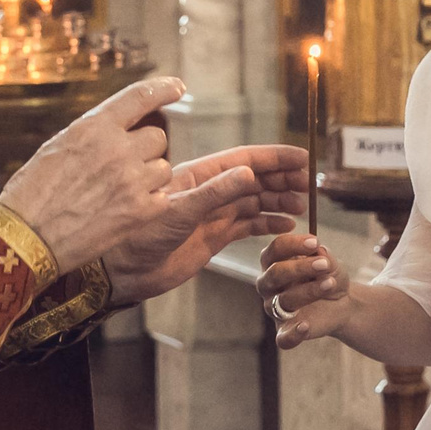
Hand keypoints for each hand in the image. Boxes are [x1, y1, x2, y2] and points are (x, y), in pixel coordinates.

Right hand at [0, 76, 181, 272]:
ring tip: (119, 193)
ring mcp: (132, 180)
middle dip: (145, 150)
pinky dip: (149, 204)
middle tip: (123, 168)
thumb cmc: (32, 194)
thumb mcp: (57, 148)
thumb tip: (117, 129)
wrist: (26, 238)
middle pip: (158, 137)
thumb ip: (93, 135)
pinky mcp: (140, 212)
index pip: (140, 96)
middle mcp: (117, 148)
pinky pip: (163, 198)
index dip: (164, 88)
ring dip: (149, 178)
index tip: (178, 87)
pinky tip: (126, 211)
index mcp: (94, 127)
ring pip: (163, 168)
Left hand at [101, 142, 308, 304]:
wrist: (122, 271)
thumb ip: (214, 193)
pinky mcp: (212, 237)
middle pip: (254, 178)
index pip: (244, 159)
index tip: (302, 158)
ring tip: (301, 206)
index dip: (274, 158)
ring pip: (254, 200)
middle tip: (309, 186)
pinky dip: (268, 223)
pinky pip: (247, 224)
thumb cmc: (139, 237)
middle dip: (282, 179)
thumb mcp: (178, 212)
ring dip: (278, 200)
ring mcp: (212, 214)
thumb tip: (249, 173)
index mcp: (199, 176)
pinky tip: (286, 226)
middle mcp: (208, 191)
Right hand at [258, 233, 351, 350]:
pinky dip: (293, 334)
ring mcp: (274, 309)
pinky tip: (305, 325)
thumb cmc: (328, 276)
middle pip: (275, 273)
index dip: (293, 244)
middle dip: (300, 267)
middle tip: (324, 264)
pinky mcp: (284, 331)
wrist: (341, 302)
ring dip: (309, 291)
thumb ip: (324, 256)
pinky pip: (283, 337)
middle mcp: (268, 285)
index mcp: (273, 262)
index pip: (275, 249)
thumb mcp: (331, 263)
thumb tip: (318, 251)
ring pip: (285, 300)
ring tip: (329, 283)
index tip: (315, 242)